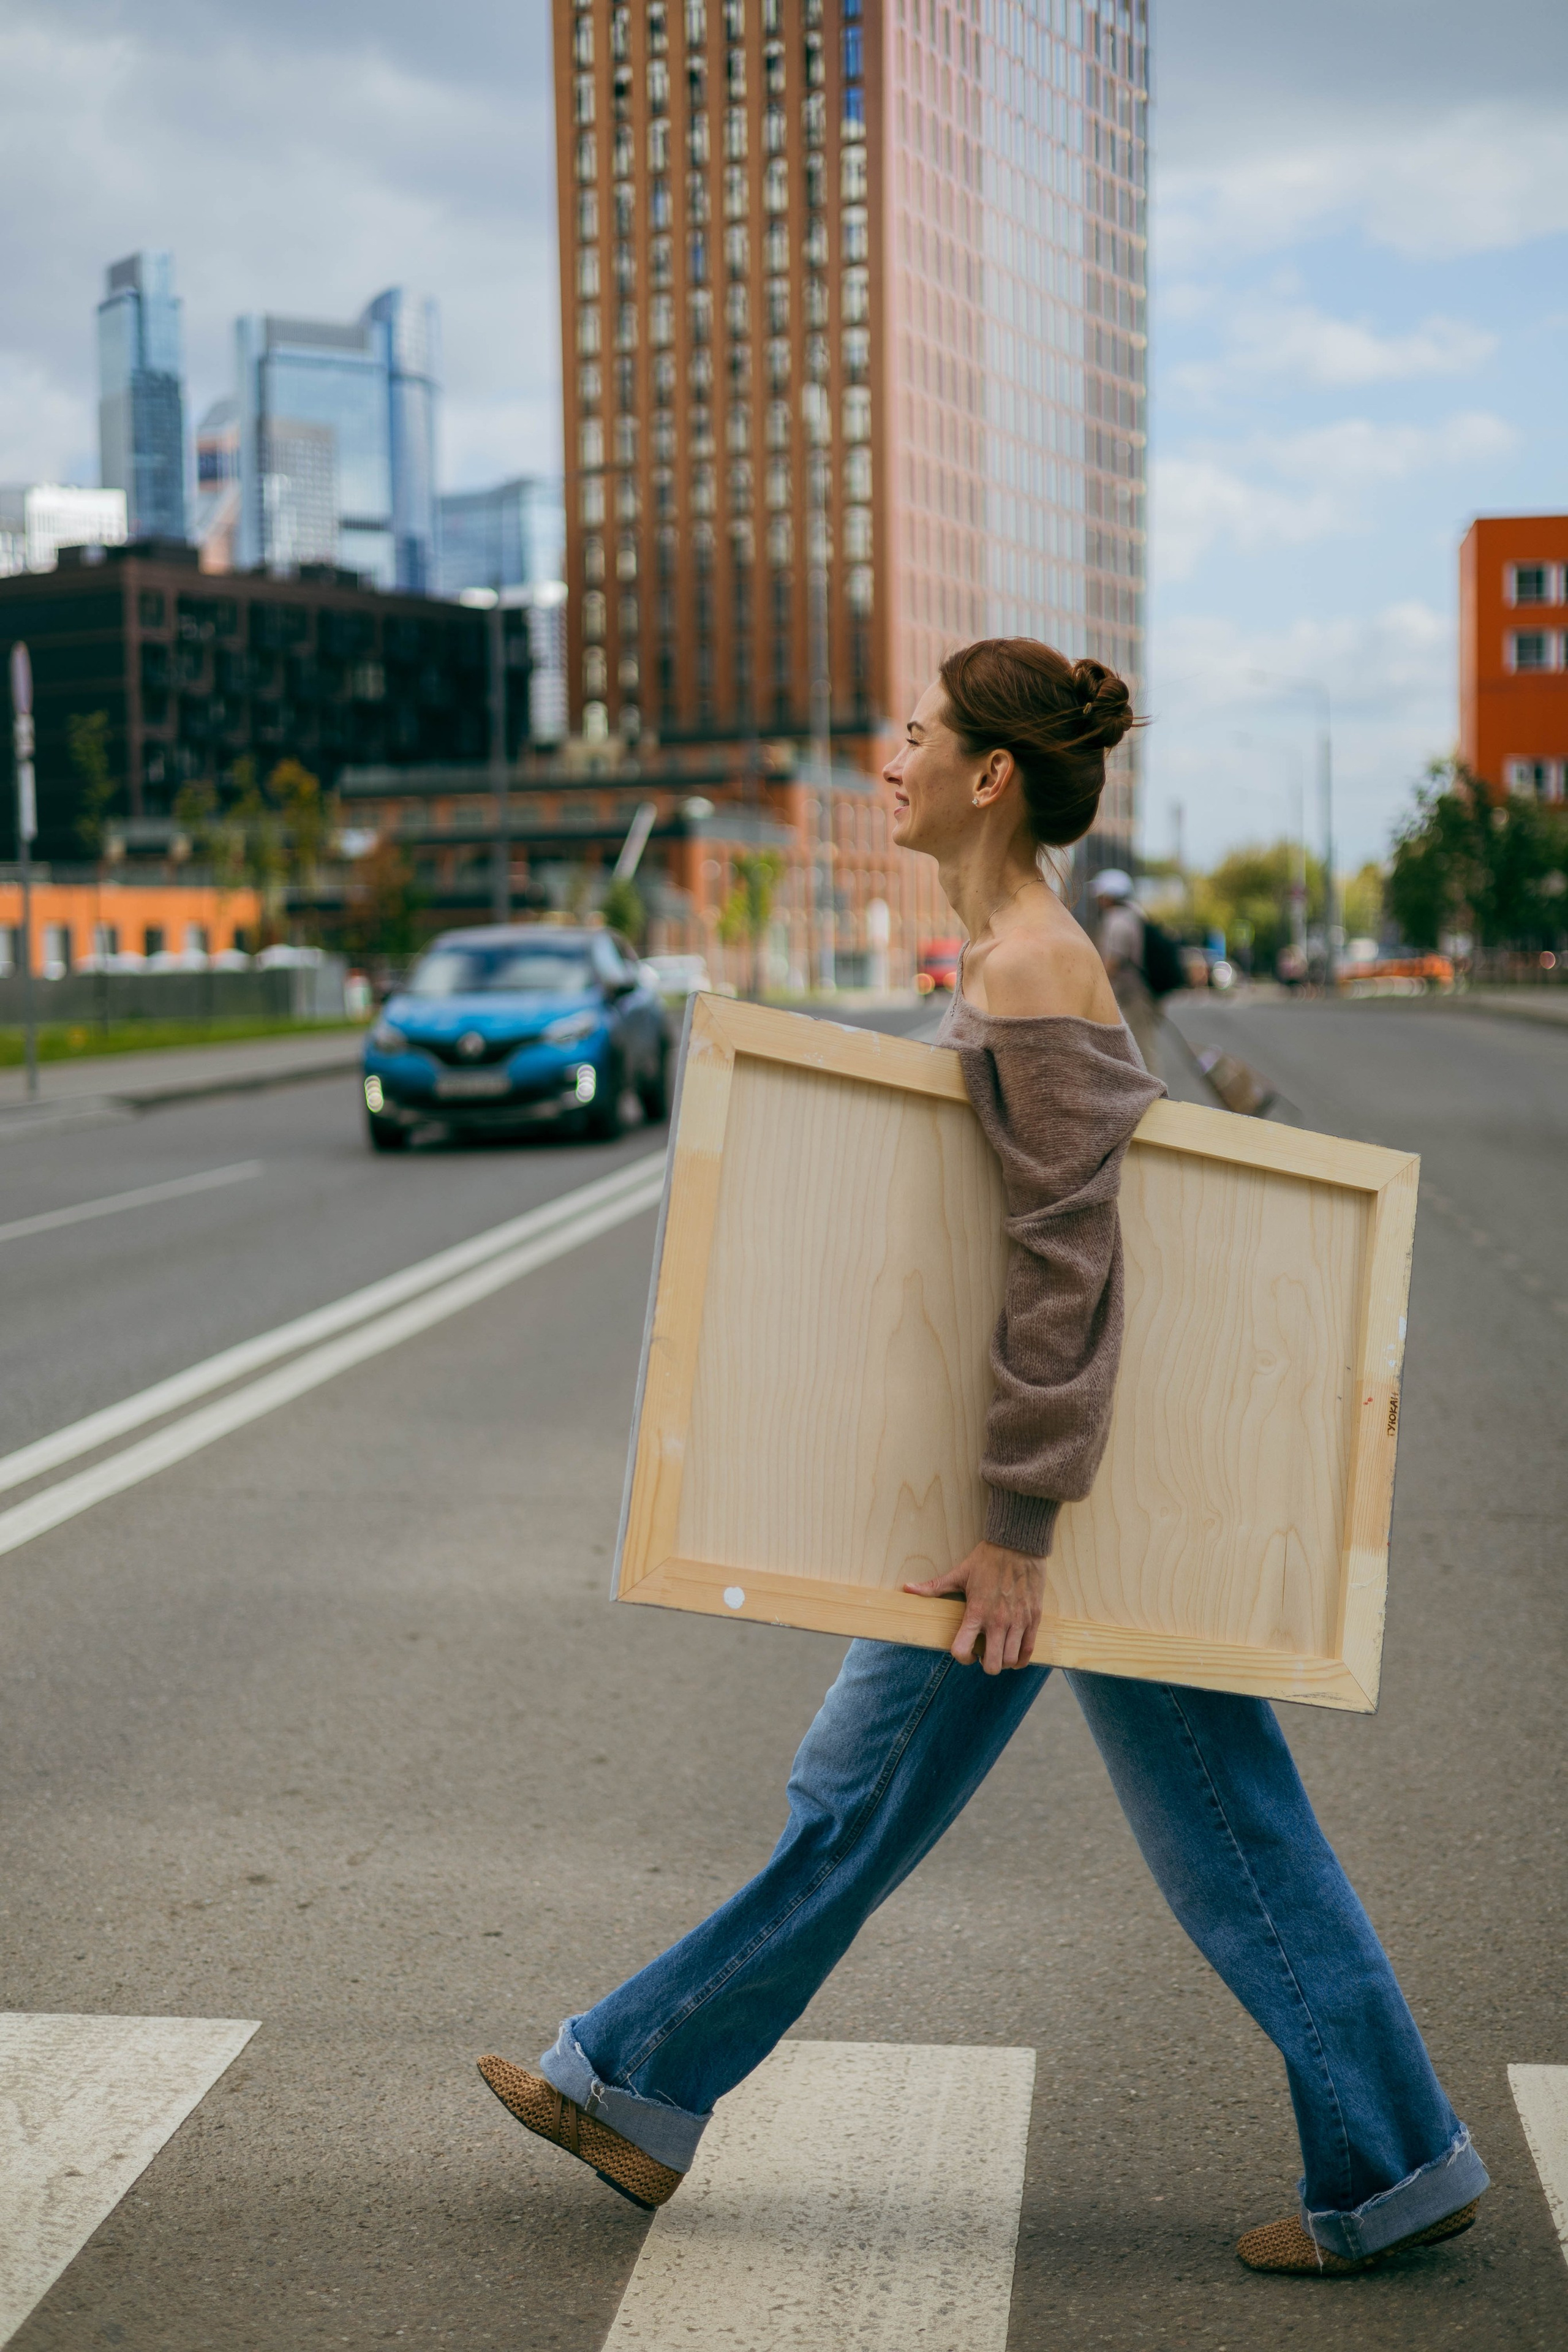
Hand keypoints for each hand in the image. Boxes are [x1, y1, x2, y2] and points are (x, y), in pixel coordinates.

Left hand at [903, 1541, 1045, 1673]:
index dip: (962, 1658)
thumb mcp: (959, 1574)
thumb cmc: (987, 1559)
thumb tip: (907, 1588)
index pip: (962, 1650)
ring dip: (1004, 1661)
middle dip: (986, 1664)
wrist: (1018, 1545)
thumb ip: (934, 1587)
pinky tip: (1016, 1654)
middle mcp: (997, 1621)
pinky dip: (1022, 1659)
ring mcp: (1017, 1621)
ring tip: (1000, 1652)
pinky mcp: (1033, 1618)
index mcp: (975, 1612)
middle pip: (992, 1664)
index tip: (967, 1653)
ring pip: (1011, 1660)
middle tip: (985, 1655)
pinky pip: (1029, 1650)